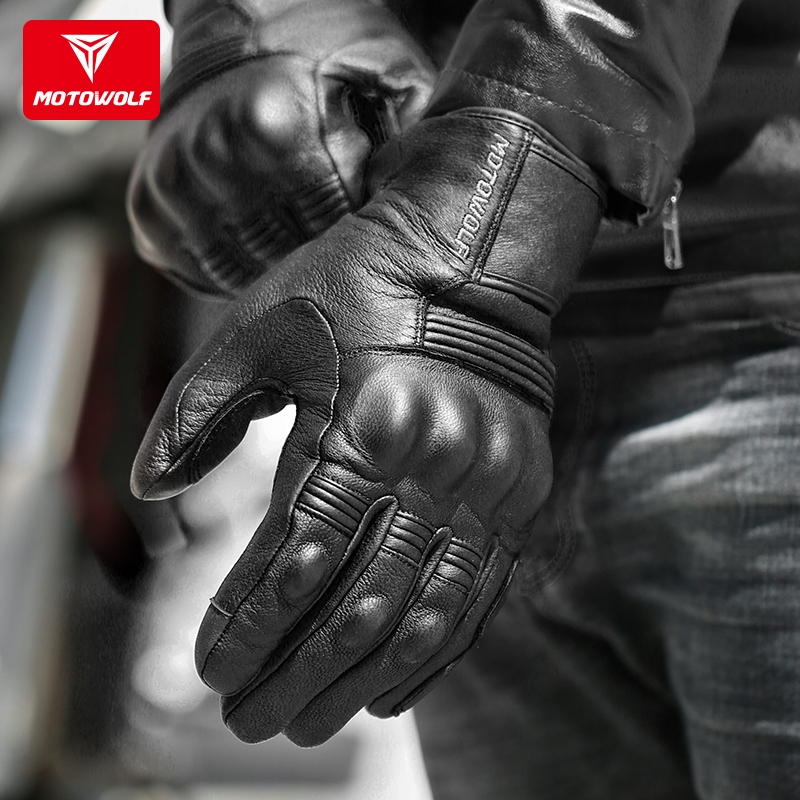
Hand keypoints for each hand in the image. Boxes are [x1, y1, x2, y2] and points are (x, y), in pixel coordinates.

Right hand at [127, 0, 435, 296]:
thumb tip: (436, 219)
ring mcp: (171, 188)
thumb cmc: (324, 57)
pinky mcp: (148, 214)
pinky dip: (238, 268)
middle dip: (323, 257)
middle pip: (285, 258)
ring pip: (241, 274)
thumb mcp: (387, 80)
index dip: (363, 241)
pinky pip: (201, 273)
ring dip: (279, 268)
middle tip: (347, 247)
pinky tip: (264, 241)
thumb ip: (413, 147)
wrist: (237, 27)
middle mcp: (209, 155)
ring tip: (303, 239)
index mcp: (272, 122)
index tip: (379, 237)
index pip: (332, 231)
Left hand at [132, 109, 603, 744]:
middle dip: (295, 675)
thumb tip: (148, 487)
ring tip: (310, 723)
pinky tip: (392, 691)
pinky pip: (479, 596)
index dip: (249, 624)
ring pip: (423, 617)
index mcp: (364, 423)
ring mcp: (485, 487)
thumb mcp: (260, 328)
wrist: (468, 259)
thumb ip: (198, 410)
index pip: (298, 556)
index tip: (213, 669)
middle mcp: (432, 467)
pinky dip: (432, 654)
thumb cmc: (355, 285)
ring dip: (358, 683)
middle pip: (358, 605)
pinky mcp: (518, 495)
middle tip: (248, 721)